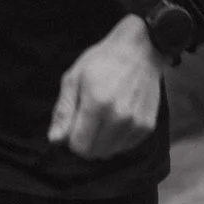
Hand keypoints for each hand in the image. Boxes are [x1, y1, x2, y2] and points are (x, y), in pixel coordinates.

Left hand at [48, 12, 165, 158]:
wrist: (140, 50)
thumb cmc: (102, 61)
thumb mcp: (73, 78)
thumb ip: (63, 112)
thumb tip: (55, 140)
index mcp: (97, 105)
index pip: (79, 147)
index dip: (71, 139)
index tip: (74, 122)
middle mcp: (119, 117)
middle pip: (94, 153)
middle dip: (86, 141)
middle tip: (88, 118)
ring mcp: (136, 123)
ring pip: (110, 152)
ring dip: (102, 141)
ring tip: (104, 116)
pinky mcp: (147, 126)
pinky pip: (125, 147)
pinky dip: (117, 139)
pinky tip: (117, 118)